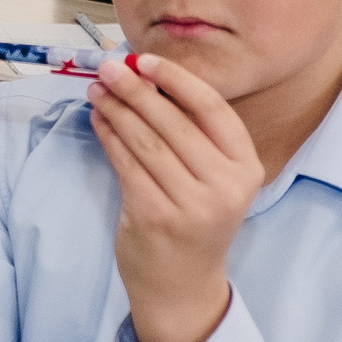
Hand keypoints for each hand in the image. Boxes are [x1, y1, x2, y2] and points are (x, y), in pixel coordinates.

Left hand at [86, 54, 259, 341]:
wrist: (184, 282)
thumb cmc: (194, 216)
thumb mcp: (209, 175)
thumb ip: (188, 130)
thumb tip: (142, 73)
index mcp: (246, 167)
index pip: (212, 108)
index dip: (176, 79)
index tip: (144, 60)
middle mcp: (225, 186)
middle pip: (171, 121)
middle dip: (134, 89)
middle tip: (107, 67)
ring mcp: (191, 204)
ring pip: (144, 140)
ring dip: (115, 108)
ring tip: (96, 89)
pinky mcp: (156, 216)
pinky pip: (125, 163)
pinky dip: (108, 136)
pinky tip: (97, 119)